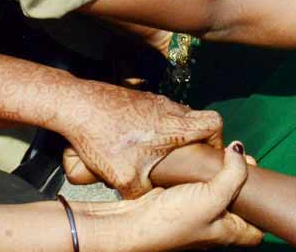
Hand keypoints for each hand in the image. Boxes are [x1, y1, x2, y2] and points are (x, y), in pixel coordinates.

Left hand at [59, 81, 222, 198]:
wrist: (77, 107)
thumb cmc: (103, 139)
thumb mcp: (124, 178)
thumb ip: (143, 192)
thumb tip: (149, 197)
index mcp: (175, 126)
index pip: (214, 123)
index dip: (218, 140)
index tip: (209, 155)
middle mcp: (170, 108)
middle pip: (198, 119)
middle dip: (197, 138)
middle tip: (186, 156)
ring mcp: (154, 100)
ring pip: (178, 115)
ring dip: (176, 132)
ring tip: (160, 151)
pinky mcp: (139, 97)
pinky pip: (159, 112)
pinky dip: (157, 126)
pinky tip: (138, 140)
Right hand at [82, 142, 262, 251]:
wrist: (129, 225)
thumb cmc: (170, 222)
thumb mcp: (211, 198)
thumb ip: (233, 175)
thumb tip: (241, 151)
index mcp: (228, 233)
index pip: (258, 229)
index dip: (264, 209)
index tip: (264, 183)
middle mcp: (215, 226)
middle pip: (240, 204)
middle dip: (244, 182)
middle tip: (244, 161)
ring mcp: (197, 213)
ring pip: (220, 192)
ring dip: (223, 174)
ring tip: (225, 156)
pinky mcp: (181, 200)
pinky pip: (199, 185)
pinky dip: (203, 172)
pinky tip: (202, 159)